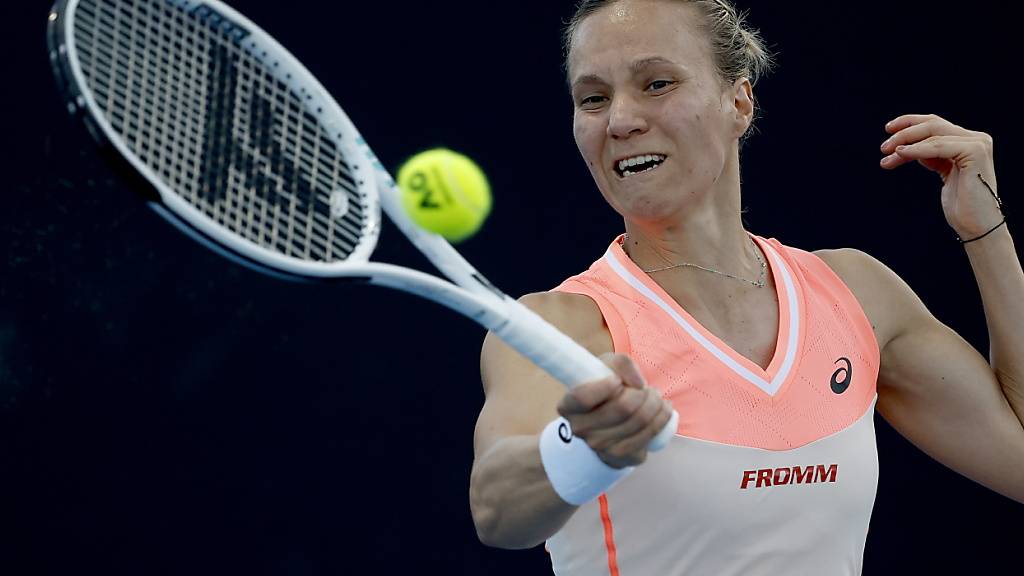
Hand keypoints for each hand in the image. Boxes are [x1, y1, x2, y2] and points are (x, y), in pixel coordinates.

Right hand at [556, 353, 673, 468]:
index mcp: (568, 406)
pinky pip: (648, 435)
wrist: (608, 423)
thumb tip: (638, 384)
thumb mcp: (606, 368)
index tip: (617, 380)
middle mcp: (580, 429)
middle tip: (645, 388)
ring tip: (655, 396)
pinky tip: (662, 409)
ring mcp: (599, 446)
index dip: (605, 387)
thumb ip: (621, 364)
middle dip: (643, 393)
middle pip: (622, 407)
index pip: (583, 398)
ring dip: (656, 403)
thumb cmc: (605, 389)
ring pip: (640, 420)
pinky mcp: (620, 456)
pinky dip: (662, 418)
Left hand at [880, 114, 1001, 237]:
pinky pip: (938, 146)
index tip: (888, 129)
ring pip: (933, 134)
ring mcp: (978, 144)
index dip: (910, 122)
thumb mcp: (944, 172)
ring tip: (887, 156)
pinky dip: (917, 149)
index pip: (935, 124)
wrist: (977, 225)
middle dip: (904, 133)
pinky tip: (901, 154)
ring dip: (905, 143)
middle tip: (883, 148)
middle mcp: (976, 139)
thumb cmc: (960, 205)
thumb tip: (907, 146)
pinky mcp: (975, 152)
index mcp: (969, 141)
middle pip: (933, 125)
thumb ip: (932, 155)